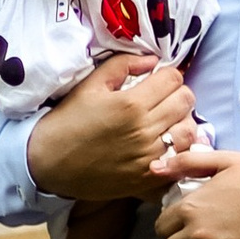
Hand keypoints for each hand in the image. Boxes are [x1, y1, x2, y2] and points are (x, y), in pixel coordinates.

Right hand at [25, 52, 196, 204]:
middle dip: (177, 94)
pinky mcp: (148, 177)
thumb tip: (152, 60)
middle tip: (163, 99)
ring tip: (167, 121)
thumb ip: (123, 65)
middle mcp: (145, 130)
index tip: (156, 81)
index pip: (174, 79)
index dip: (167, 76)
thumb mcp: (90, 85)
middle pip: (186, 101)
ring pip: (189, 131)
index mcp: (131, 104)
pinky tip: (166, 144)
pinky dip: (180, 149)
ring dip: (182, 121)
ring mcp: (149, 156)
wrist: (49, 163)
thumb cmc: (68, 120)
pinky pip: (181, 159)